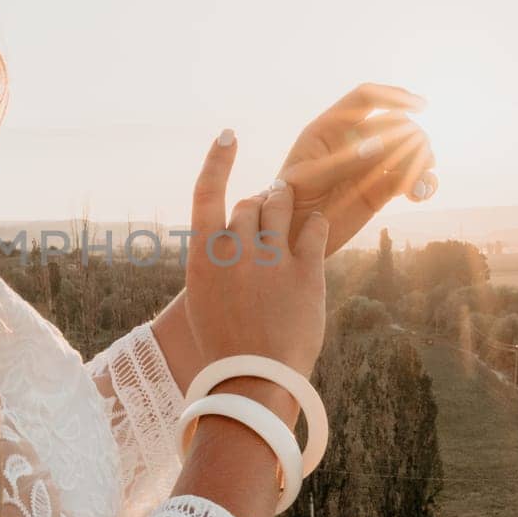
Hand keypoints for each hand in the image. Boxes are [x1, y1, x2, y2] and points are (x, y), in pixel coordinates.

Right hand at [184, 131, 328, 379]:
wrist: (253, 380)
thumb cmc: (225, 346)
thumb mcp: (205, 301)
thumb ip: (215, 264)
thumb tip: (231, 238)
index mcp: (202, 257)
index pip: (206, 193)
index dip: (217, 160)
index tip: (229, 136)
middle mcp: (234, 250)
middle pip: (250, 203)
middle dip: (259, 204)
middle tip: (267, 211)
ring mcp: (270, 258)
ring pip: (281, 206)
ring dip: (286, 202)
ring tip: (290, 209)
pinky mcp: (305, 270)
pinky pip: (314, 227)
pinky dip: (314, 224)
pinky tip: (315, 228)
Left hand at [275, 82, 437, 254]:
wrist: (285, 240)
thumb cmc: (287, 206)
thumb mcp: (309, 181)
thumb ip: (343, 162)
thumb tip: (382, 144)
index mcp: (328, 129)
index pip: (366, 98)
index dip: (394, 96)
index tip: (420, 106)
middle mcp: (351, 142)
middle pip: (394, 124)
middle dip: (412, 137)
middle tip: (419, 159)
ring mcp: (368, 165)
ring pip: (407, 151)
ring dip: (423, 160)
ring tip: (419, 184)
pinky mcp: (380, 190)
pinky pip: (408, 178)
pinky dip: (422, 182)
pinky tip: (420, 193)